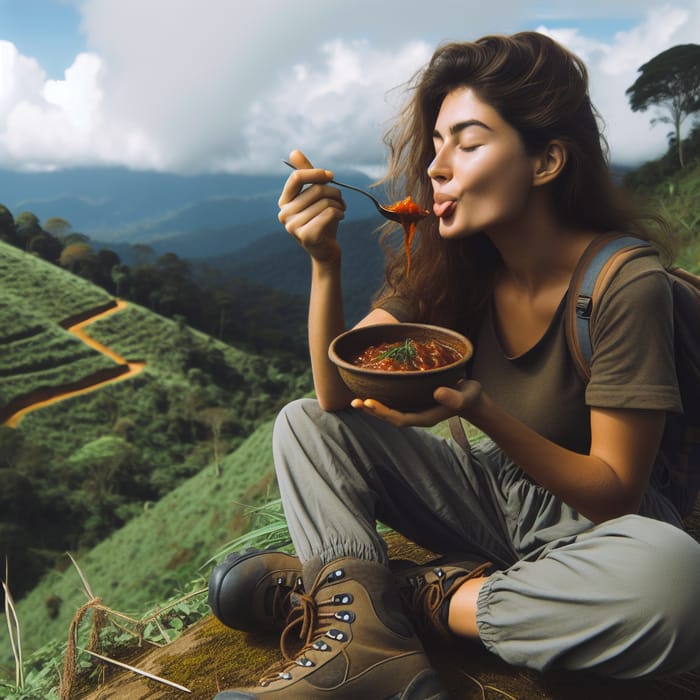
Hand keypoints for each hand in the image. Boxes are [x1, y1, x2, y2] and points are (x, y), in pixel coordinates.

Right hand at [278, 150, 345, 262]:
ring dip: (339, 204)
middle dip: (334, 192)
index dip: (316, 173)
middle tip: (340, 200)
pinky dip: (340, 213)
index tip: (330, 176)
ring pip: (325, 202)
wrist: (325, 250)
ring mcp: (293, 227)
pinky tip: (340, 218)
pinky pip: (329, 214)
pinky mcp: (306, 236)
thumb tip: (294, 152)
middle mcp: (285, 214)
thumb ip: (306, 175)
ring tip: (340, 210)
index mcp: (284, 202)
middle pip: (316, 190)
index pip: (297, 178)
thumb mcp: (314, 196)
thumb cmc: (321, 219)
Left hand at [351, 379, 483, 427]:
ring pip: (390, 410)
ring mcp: (414, 408)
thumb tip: (437, 392)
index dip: (384, 413)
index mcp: (426, 417)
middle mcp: (416, 414)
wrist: (471, 396)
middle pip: (390, 417)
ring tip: (356, 400)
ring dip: (373, 406)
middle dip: (373, 411)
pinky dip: (382, 396)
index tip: (370, 403)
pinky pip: (394, 401)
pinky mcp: (413, 400)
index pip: (401, 419)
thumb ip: (454, 397)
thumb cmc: (470, 396)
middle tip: (356, 402)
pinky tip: (371, 388)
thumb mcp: (466, 396)